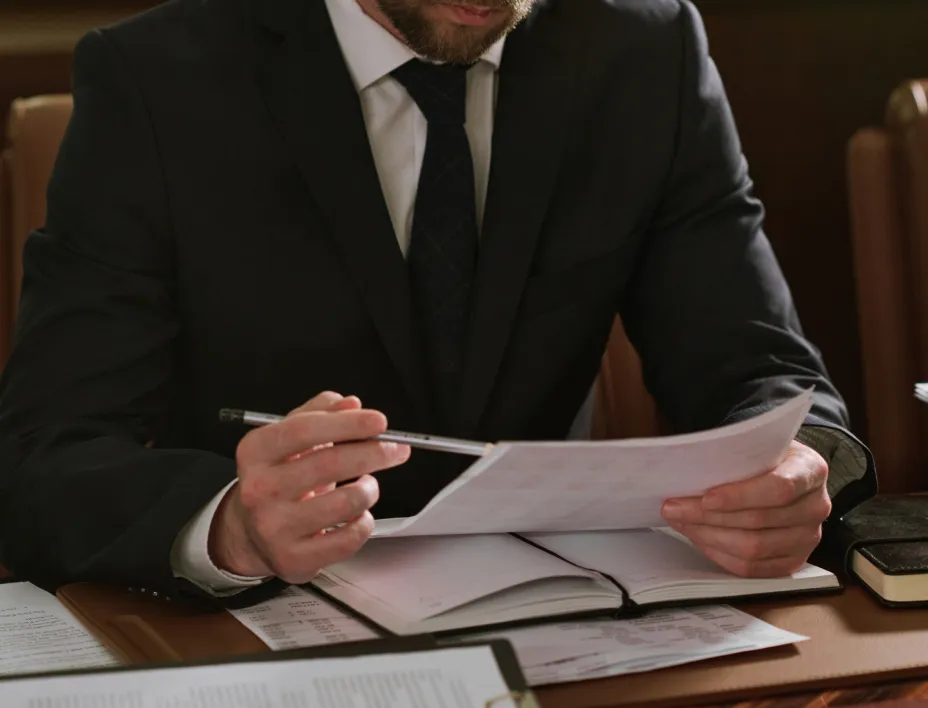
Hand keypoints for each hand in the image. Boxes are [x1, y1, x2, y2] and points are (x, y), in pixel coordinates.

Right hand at [209, 391, 409, 582]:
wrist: (249, 532)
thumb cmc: (278, 478)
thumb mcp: (288, 439)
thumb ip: (319, 414)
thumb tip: (352, 404)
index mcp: (256, 452)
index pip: (305, 430)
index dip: (348, 424)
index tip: (379, 422)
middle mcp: (260, 489)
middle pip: (330, 463)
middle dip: (375, 453)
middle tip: (397, 449)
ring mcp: (275, 527)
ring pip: (347, 503)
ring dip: (369, 490)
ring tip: (366, 486)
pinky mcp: (293, 558)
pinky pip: (349, 538)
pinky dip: (364, 522)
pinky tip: (357, 515)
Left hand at [660, 440, 830, 577]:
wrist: (781, 469)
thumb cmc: (763, 456)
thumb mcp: (755, 443)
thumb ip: (733, 455)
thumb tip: (688, 469)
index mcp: (811, 470)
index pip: (778, 488)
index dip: (740, 496)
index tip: (706, 497)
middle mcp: (816, 506)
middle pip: (759, 521)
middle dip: (708, 516)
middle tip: (674, 507)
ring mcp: (808, 537)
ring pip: (753, 548)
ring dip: (709, 536)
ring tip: (681, 521)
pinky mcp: (793, 560)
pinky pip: (753, 568)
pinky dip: (720, 554)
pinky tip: (699, 538)